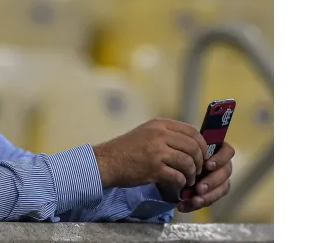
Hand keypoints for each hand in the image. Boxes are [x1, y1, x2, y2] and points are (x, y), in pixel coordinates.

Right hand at [92, 119, 208, 189]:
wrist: (106, 161)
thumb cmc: (126, 149)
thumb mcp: (146, 133)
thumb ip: (166, 134)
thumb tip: (190, 143)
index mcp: (160, 124)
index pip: (192, 131)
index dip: (202, 144)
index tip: (202, 155)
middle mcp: (160, 134)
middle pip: (193, 147)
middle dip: (199, 161)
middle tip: (197, 170)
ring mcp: (157, 151)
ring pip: (188, 162)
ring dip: (191, 174)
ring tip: (188, 179)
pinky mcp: (154, 169)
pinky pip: (178, 176)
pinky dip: (181, 183)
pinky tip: (177, 185)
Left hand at [176, 141, 234, 212]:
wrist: (166, 170)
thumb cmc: (176, 156)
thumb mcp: (182, 152)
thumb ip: (190, 152)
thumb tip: (194, 154)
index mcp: (216, 150)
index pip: (227, 152)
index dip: (220, 159)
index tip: (208, 165)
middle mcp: (220, 165)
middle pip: (226, 172)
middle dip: (213, 181)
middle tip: (199, 188)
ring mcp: (218, 180)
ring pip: (222, 188)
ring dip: (208, 196)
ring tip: (194, 201)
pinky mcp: (210, 193)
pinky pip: (209, 200)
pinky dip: (196, 204)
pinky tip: (182, 206)